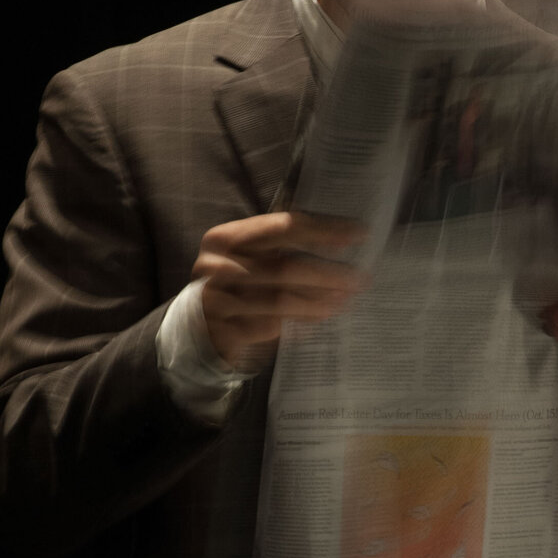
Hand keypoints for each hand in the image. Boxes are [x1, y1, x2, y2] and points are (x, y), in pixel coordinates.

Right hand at [192, 211, 368, 366]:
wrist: (199, 323)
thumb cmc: (236, 281)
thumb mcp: (250, 254)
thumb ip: (282, 242)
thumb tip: (341, 234)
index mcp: (224, 237)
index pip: (281, 227)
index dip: (322, 230)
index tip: (356, 233)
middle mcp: (216, 266)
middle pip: (283, 265)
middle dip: (326, 272)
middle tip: (359, 277)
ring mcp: (218, 300)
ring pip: (280, 299)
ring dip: (318, 299)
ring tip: (346, 297)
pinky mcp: (224, 330)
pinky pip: (271, 325)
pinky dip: (300, 319)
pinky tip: (322, 314)